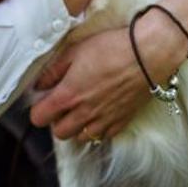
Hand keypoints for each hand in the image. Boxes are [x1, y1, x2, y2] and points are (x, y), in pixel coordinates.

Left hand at [29, 11, 187, 141]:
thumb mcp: (75, 51)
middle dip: (56, 121)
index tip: (44, 100)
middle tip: (63, 105)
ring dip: (77, 127)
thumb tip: (39, 84)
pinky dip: (98, 128)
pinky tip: (100, 112)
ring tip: (82, 109)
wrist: (148, 55)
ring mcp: (104, 120)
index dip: (38, 110)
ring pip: (81, 138)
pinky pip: (104, 136)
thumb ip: (53, 71)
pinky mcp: (122, 122)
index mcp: (68, 95)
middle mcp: (84, 113)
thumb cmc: (112, 48)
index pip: (39, 118)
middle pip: (59, 133)